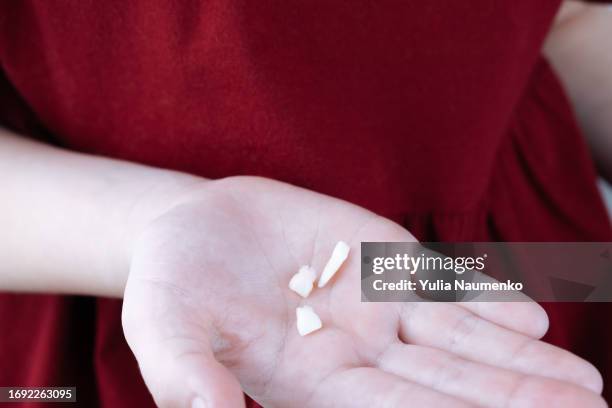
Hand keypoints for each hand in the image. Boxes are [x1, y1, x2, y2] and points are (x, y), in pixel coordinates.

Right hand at [122, 176, 604, 407]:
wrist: (192, 225)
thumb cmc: (169, 284)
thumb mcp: (163, 328)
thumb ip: (187, 375)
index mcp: (310, 380)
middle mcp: (355, 350)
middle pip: (445, 383)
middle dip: (512, 402)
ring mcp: (372, 303)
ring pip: (458, 338)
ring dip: (518, 361)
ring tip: (581, 384)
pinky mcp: (378, 258)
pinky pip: (439, 283)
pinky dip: (483, 300)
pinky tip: (529, 318)